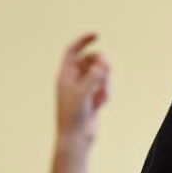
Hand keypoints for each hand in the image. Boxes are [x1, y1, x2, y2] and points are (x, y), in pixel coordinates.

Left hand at [54, 33, 109, 148]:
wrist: (76, 137)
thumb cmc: (73, 114)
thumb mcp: (83, 92)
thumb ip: (94, 75)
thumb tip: (104, 60)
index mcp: (65, 75)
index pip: (73, 51)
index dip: (84, 41)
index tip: (97, 35)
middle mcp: (74, 80)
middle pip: (90, 61)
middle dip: (100, 65)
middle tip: (106, 70)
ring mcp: (84, 89)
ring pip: (100, 75)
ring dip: (105, 82)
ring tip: (102, 95)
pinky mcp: (93, 99)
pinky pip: (104, 88)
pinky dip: (105, 94)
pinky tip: (101, 105)